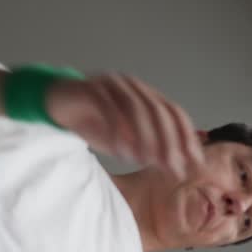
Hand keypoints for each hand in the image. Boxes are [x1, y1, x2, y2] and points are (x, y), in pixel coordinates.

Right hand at [47, 74, 204, 177]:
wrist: (57, 104)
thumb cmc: (93, 122)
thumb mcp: (124, 141)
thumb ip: (146, 150)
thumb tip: (172, 165)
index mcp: (145, 95)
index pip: (175, 113)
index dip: (187, 136)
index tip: (194, 161)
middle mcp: (133, 86)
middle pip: (159, 111)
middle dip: (169, 141)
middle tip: (173, 166)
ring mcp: (113, 84)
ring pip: (137, 108)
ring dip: (145, 137)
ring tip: (146, 161)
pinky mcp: (91, 88)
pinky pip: (109, 109)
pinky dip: (117, 132)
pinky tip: (120, 152)